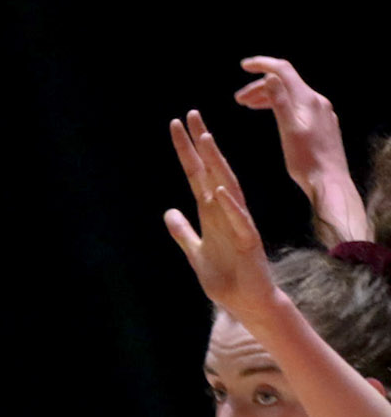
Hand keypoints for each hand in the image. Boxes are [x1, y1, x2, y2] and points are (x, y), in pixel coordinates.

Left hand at [165, 113, 285, 326]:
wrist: (247, 302)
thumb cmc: (225, 276)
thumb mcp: (194, 252)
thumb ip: (182, 232)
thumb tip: (169, 212)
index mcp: (212, 212)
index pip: (197, 174)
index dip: (186, 152)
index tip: (176, 126)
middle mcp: (226, 212)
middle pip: (211, 171)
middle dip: (201, 144)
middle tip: (191, 114)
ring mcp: (238, 224)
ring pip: (227, 186)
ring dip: (216, 163)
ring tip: (205, 138)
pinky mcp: (248, 242)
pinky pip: (239, 220)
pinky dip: (230, 205)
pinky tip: (220, 188)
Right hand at [234, 57, 371, 244]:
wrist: (329, 180)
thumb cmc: (305, 161)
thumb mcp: (288, 129)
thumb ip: (279, 101)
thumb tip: (269, 76)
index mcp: (307, 100)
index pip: (283, 71)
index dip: (262, 65)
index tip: (243, 66)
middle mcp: (316, 101)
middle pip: (285, 83)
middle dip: (259, 87)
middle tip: (238, 99)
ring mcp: (320, 112)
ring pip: (291, 96)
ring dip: (268, 97)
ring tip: (248, 106)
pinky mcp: (321, 124)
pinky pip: (297, 106)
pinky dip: (280, 106)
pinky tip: (272, 116)